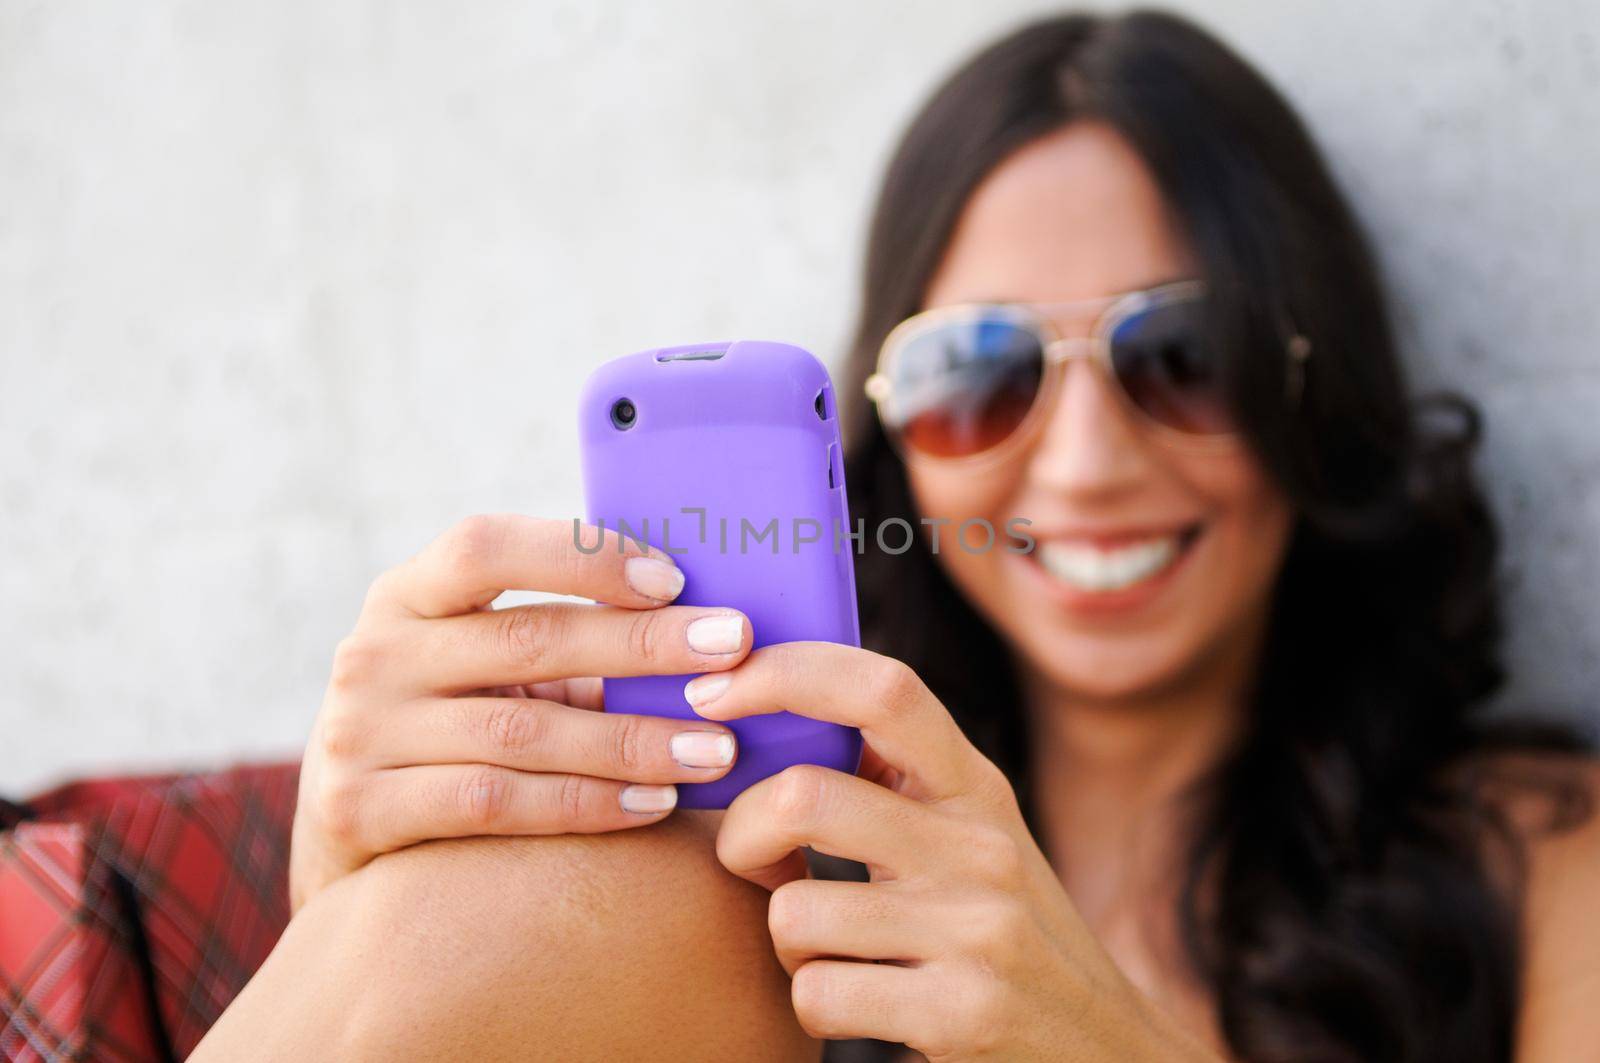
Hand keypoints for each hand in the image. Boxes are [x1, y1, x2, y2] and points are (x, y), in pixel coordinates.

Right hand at [290, 514, 752, 911]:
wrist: (347, 829)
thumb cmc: (455, 722)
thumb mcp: (483, 661)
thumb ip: (562, 630)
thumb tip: (698, 614)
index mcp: (406, 593)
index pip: (485, 546)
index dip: (580, 555)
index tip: (674, 578)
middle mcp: (375, 653)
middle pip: (526, 639)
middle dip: (642, 644)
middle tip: (732, 650)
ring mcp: (360, 733)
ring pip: (523, 731)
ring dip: (632, 739)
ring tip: (716, 748)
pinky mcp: (361, 811)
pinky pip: (498, 804)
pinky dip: (587, 803)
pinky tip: (655, 803)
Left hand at [688, 644, 1220, 1061]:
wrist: (1109, 1054)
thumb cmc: (1008, 940)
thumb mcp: (972, 842)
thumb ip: (898, 784)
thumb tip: (777, 712)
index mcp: (978, 789)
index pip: (884, 687)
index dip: (786, 672)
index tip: (715, 691)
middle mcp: (982, 847)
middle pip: (806, 797)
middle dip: (743, 833)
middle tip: (751, 860)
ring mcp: (976, 931)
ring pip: (794, 912)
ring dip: (787, 943)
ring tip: (833, 952)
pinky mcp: (962, 1013)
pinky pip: (817, 993)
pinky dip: (815, 1005)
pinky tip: (864, 1005)